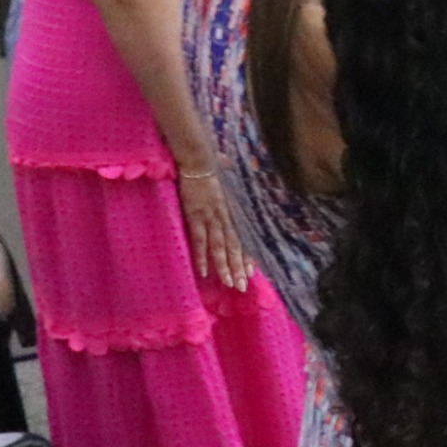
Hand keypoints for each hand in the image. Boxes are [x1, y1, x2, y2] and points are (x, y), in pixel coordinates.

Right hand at [174, 165, 252, 293]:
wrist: (197, 159)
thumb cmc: (208, 169)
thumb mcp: (223, 183)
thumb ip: (226, 192)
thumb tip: (230, 179)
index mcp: (230, 211)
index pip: (240, 238)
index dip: (245, 256)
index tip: (251, 273)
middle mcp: (224, 217)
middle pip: (234, 246)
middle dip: (238, 267)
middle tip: (242, 287)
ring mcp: (210, 216)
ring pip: (220, 247)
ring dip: (224, 266)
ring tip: (229, 283)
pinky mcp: (195, 215)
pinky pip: (200, 240)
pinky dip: (202, 256)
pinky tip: (204, 271)